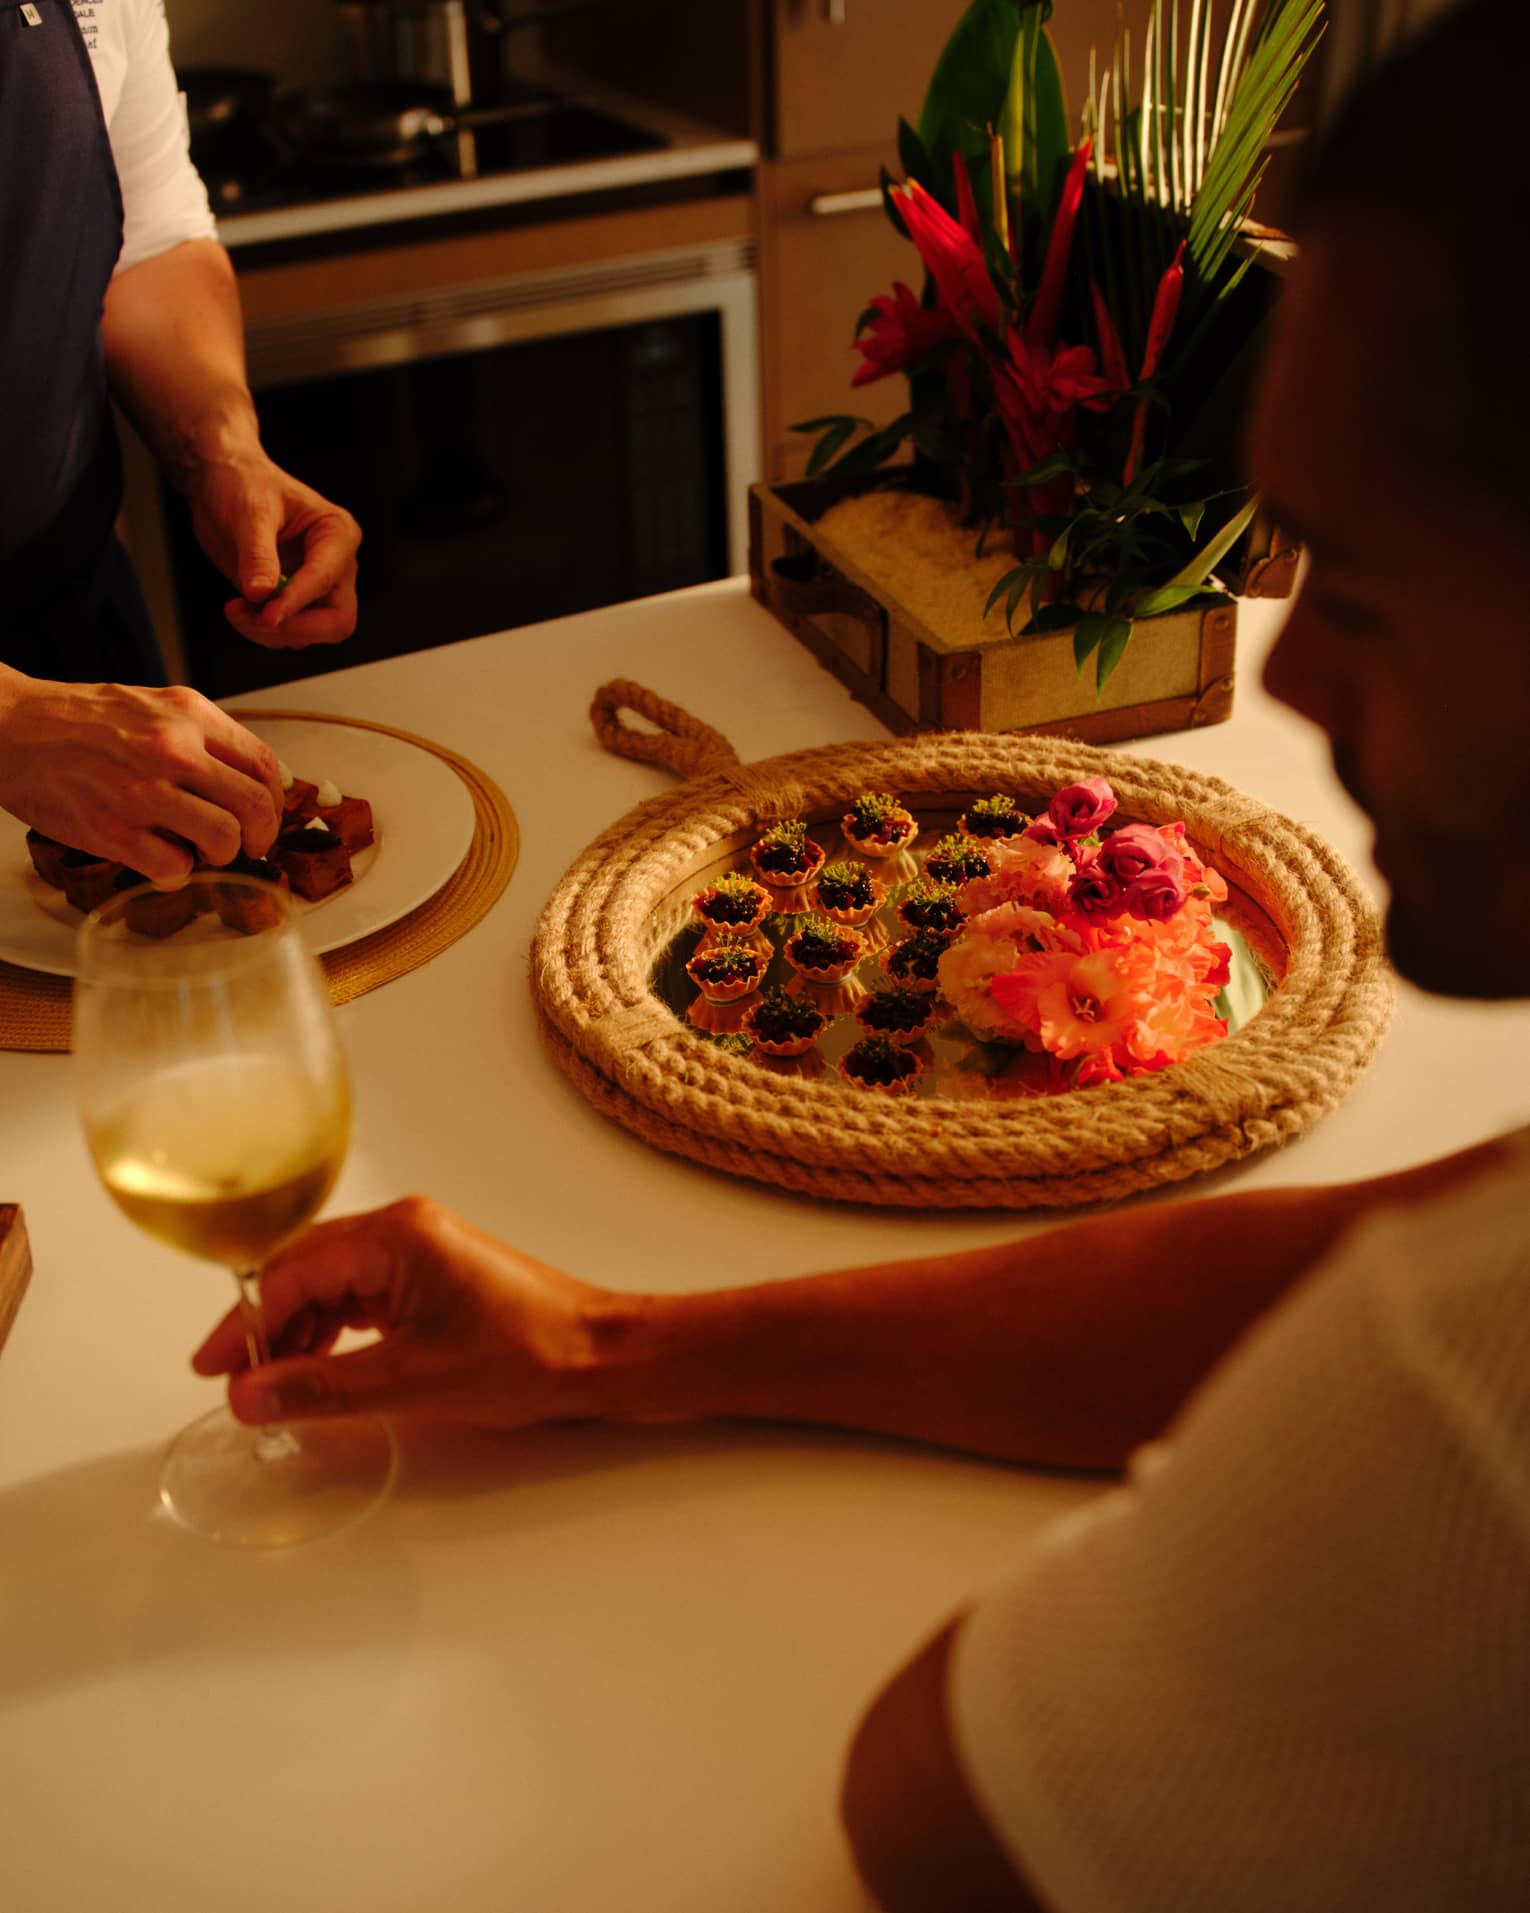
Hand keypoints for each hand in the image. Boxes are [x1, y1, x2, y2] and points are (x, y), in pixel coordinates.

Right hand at [0, 672, 281, 881]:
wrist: (11, 728)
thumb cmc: (78, 720)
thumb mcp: (153, 706)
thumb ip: (202, 738)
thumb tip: (249, 778)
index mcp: (189, 715)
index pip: (264, 764)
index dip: (275, 800)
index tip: (266, 814)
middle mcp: (173, 750)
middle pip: (256, 806)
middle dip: (260, 836)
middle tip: (247, 844)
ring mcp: (143, 791)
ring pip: (224, 839)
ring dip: (220, 855)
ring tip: (199, 849)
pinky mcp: (113, 830)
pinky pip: (175, 868)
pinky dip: (176, 872)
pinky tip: (160, 857)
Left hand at [187, 450, 360, 650]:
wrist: (221, 483)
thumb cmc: (244, 483)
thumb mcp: (250, 512)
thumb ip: (257, 554)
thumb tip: (261, 593)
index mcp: (338, 534)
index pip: (326, 580)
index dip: (297, 601)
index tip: (266, 615)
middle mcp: (335, 566)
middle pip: (337, 620)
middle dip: (295, 627)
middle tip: (256, 620)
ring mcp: (316, 588)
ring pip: (309, 633)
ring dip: (272, 632)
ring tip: (236, 609)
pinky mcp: (292, 601)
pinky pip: (286, 632)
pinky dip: (261, 630)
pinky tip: (239, 609)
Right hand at [192, 1198, 607, 1427]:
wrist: (599, 1355)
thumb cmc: (522, 1356)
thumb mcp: (411, 1380)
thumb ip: (323, 1387)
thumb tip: (248, 1398)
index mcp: (396, 1234)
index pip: (293, 1271)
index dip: (246, 1324)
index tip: (213, 1372)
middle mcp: (404, 1228)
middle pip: (307, 1269)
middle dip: (266, 1327)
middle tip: (236, 1384)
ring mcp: (421, 1248)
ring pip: (333, 1283)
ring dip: (300, 1331)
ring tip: (276, 1386)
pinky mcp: (435, 1273)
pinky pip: (363, 1294)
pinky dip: (335, 1329)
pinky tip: (322, 1366)